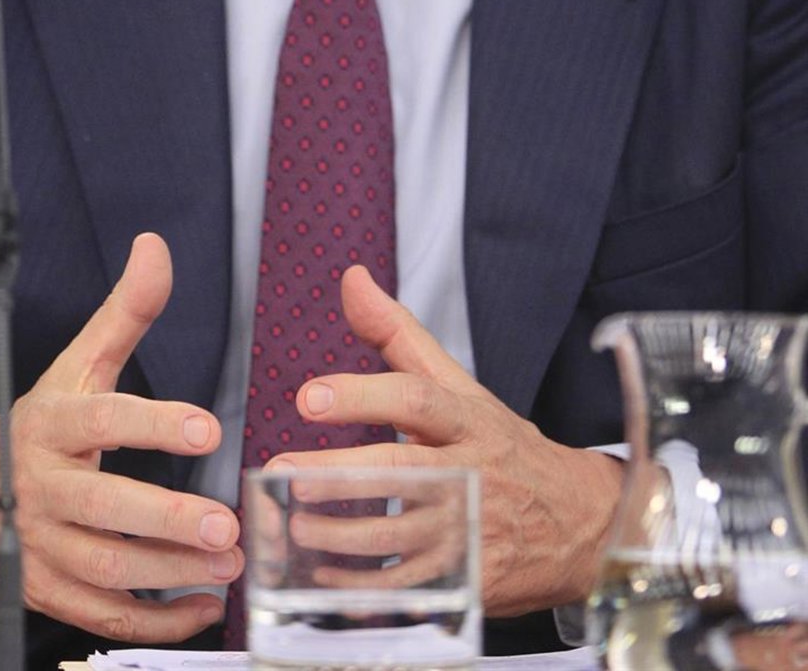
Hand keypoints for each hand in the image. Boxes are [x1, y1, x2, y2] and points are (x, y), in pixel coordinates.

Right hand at [0, 232, 240, 639]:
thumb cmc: (42, 425)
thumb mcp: (77, 364)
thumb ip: (125, 312)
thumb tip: (155, 246)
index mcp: (52, 425)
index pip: (101, 420)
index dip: (152, 425)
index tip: (206, 429)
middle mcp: (42, 488)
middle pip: (104, 509)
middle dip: (168, 521)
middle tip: (226, 525)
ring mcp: (41, 547)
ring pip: (106, 569)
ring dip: (170, 573)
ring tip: (229, 563)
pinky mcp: (48, 593)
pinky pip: (102, 616)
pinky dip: (155, 622)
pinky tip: (202, 607)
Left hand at [276, 265, 622, 615]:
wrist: (581, 523)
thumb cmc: (503, 445)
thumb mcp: (458, 384)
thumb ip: (397, 332)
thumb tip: (352, 277)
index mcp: (466, 419)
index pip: (414, 399)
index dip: (362, 396)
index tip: (309, 399)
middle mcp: (469, 472)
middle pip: (401, 471)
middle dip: (339, 475)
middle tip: (285, 474)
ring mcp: (470, 529)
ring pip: (399, 534)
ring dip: (341, 535)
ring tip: (293, 526)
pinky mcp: (469, 579)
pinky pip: (410, 585)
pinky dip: (364, 588)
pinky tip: (322, 579)